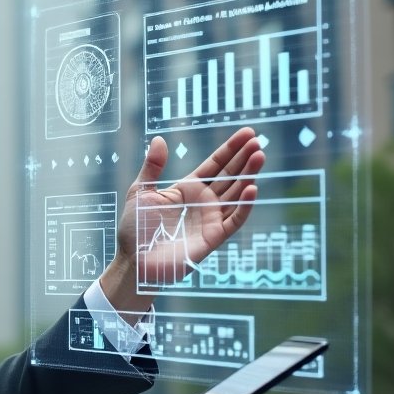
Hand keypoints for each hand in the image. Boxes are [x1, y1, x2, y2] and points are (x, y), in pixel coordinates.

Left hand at [100, 128, 264, 311]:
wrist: (134, 261)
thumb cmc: (135, 229)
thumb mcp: (141, 192)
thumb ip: (152, 167)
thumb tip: (160, 139)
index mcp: (188, 188)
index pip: (216, 164)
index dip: (231, 149)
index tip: (247, 133)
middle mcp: (204, 201)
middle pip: (230, 176)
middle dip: (244, 158)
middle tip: (258, 141)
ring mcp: (211, 219)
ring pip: (236, 194)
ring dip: (249, 176)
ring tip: (259, 156)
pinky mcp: (213, 237)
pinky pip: (233, 220)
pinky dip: (244, 206)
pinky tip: (252, 188)